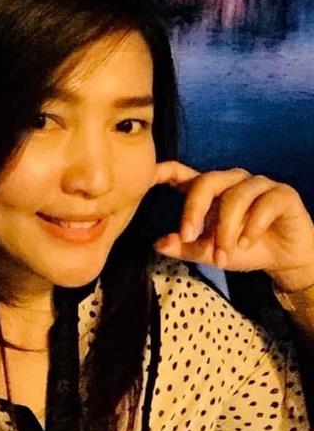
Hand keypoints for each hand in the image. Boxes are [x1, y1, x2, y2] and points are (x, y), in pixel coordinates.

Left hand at [151, 161, 313, 291]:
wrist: (284, 260)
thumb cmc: (241, 249)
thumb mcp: (209, 252)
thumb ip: (185, 247)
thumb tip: (158, 244)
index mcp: (209, 190)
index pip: (183, 172)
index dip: (164, 170)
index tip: (146, 176)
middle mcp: (231, 180)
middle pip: (206, 181)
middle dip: (194, 210)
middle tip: (187, 237)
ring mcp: (257, 184)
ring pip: (235, 197)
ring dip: (226, 231)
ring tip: (224, 256)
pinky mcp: (282, 194)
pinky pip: (264, 204)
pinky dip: (252, 227)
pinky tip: (247, 244)